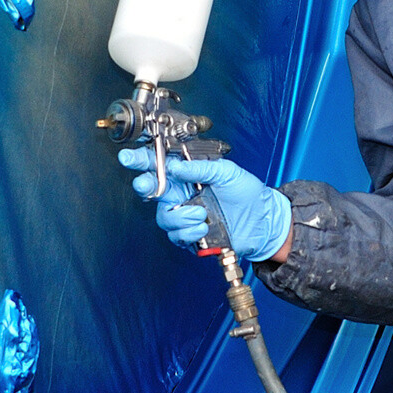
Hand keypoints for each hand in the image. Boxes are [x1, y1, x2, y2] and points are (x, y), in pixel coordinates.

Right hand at [118, 149, 292, 262]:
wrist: (263, 222)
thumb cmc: (248, 194)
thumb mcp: (227, 172)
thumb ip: (201, 168)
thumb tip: (177, 166)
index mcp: (189, 175)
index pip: (160, 166)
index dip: (141, 160)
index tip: (129, 157)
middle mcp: (183, 194)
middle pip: (151, 190)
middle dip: (146, 187)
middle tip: (148, 186)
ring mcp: (185, 215)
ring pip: (163, 217)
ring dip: (181, 217)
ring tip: (201, 214)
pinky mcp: (190, 234)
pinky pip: (176, 235)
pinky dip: (190, 232)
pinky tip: (204, 227)